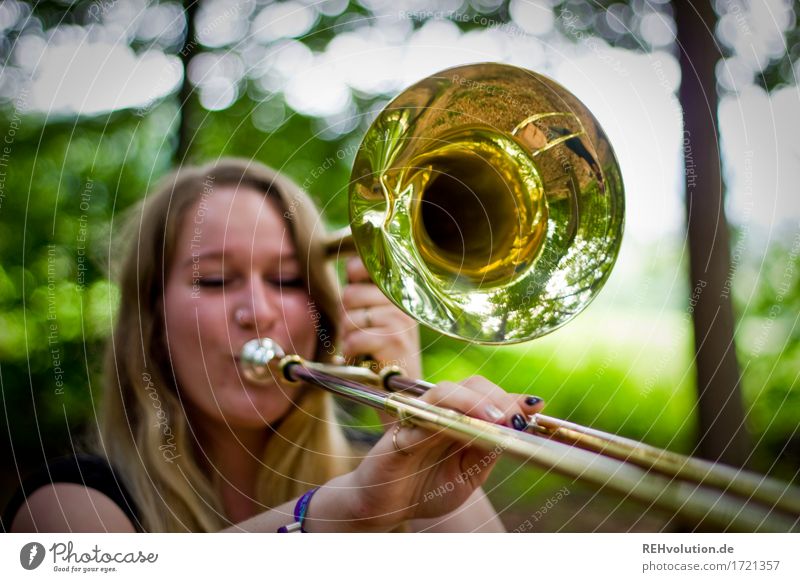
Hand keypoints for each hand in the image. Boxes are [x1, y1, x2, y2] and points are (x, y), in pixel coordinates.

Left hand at [340, 257, 421, 378]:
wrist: (403, 381)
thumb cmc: (385, 344)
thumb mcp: (381, 311)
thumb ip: (367, 289)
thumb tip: (350, 265)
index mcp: (398, 286)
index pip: (360, 266)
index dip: (351, 280)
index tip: (357, 298)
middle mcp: (401, 299)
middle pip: (349, 295)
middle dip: (346, 317)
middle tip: (360, 330)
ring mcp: (400, 319)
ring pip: (350, 319)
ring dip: (348, 337)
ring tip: (363, 344)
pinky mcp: (394, 341)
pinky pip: (354, 340)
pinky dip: (351, 352)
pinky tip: (361, 355)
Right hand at [341, 376, 545, 529]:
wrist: (382, 508)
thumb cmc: (423, 490)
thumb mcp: (467, 477)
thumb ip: (486, 453)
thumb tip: (515, 429)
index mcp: (458, 420)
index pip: (487, 397)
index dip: (512, 398)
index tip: (536, 405)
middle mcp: (440, 412)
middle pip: (470, 384)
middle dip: (498, 396)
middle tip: (517, 417)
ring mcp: (419, 417)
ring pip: (446, 391)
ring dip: (475, 401)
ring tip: (497, 419)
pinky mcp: (400, 431)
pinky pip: (421, 413)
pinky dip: (444, 416)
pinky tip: (462, 429)